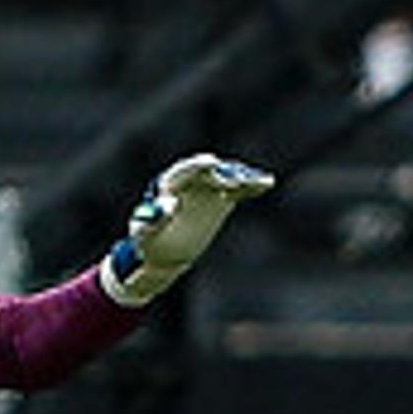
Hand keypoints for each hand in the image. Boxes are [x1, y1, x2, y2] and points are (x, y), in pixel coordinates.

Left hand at [103, 153, 276, 305]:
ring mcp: (206, 187)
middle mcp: (189, 181)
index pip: (184, 171)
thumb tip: (167, 205)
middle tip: (237, 179)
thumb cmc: (150, 241)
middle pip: (209, 172)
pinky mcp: (221, 197)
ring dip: (241, 179)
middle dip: (223, 174)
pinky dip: (251, 186)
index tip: (211, 162)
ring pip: (226, 179)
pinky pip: (238, 190)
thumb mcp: (145, 234)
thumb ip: (151, 220)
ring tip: (258, 181)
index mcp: (168, 185)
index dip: (197, 167)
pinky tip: (267, 182)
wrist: (165, 251)